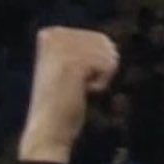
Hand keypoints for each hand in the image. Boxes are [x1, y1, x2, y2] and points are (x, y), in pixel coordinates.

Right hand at [18, 27, 119, 163]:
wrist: (48, 131)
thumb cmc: (64, 105)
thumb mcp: (72, 69)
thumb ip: (88, 51)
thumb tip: (114, 45)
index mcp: (51, 33)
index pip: (100, 38)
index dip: (98, 65)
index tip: (75, 80)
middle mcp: (54, 34)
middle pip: (106, 43)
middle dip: (101, 70)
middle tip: (78, 87)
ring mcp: (61, 47)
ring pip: (109, 54)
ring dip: (101, 77)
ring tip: (79, 90)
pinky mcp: (72, 61)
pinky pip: (108, 66)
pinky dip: (102, 84)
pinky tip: (82, 93)